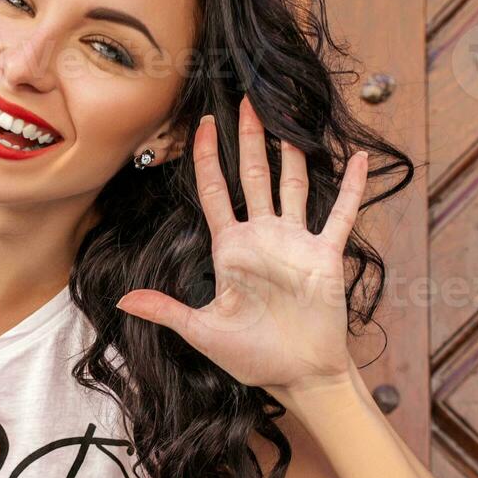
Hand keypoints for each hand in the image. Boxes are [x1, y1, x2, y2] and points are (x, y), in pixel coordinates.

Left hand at [115, 96, 369, 398]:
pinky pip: (340, 214)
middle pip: (253, 177)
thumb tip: (121, 300)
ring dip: (292, 153)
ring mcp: (296, 243)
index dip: (206, 159)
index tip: (201, 125)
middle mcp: (263, 238)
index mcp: (231, 249)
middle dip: (249, 140)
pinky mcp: (325, 255)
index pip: (215, 193)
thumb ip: (165, 310)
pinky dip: (350, 188)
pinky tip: (355, 159)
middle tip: (246, 102)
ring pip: (293, 185)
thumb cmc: (252, 356)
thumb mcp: (201, 331)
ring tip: (291, 118)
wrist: (298, 375)